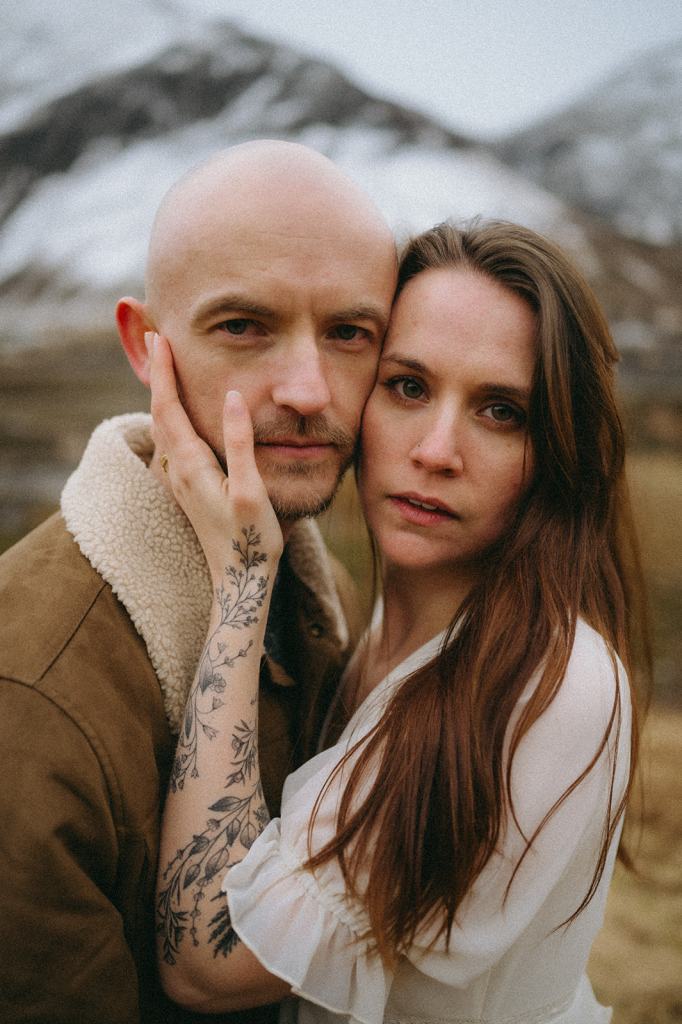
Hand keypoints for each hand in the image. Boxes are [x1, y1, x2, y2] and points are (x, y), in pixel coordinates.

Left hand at [148, 333, 282, 580]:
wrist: (239, 582)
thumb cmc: (252, 540)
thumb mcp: (252, 491)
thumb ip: (241, 445)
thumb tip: (234, 398)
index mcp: (191, 466)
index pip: (168, 408)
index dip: (164, 372)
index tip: (160, 338)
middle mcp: (178, 471)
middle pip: (159, 413)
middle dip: (157, 375)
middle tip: (156, 339)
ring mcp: (181, 482)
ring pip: (163, 428)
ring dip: (162, 394)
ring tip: (165, 367)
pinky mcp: (190, 489)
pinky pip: (173, 441)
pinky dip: (171, 416)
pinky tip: (181, 413)